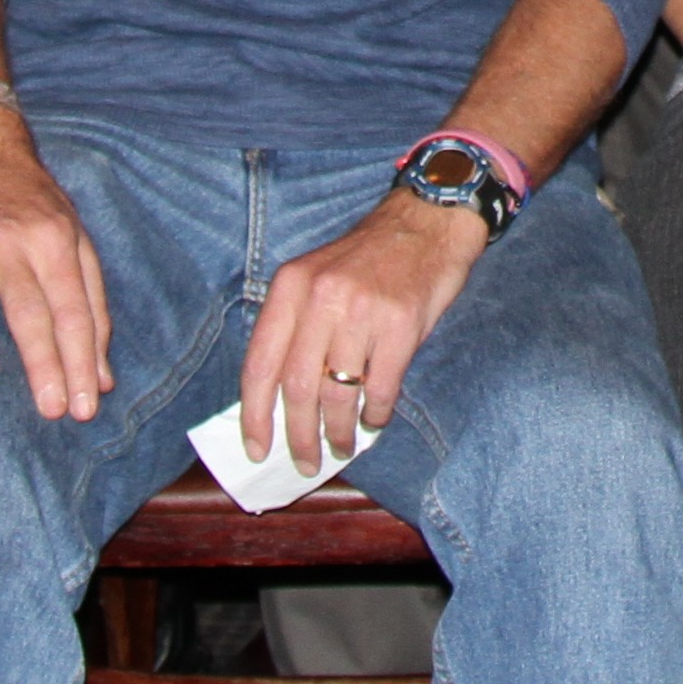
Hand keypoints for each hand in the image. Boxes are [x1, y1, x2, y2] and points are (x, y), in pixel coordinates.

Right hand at [0, 116, 113, 419]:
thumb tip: (103, 377)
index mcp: (54, 241)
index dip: (82, 360)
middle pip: (30, 310)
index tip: (87, 406)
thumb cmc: (37, 208)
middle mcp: (10, 243)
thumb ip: (93, 307)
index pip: (73, 310)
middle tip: (53, 410)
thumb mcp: (76, 242)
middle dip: (43, 362)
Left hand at [238, 189, 483, 470]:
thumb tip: (277, 403)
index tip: (256, 449)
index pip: (260, 364)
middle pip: (298, 388)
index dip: (254, 415)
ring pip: (338, 394)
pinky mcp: (401, 324)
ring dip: (338, 432)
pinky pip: (381, 388)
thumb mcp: (316, 277)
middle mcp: (321, 298)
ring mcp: (362, 311)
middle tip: (305, 462)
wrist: (428, 221)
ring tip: (342, 446)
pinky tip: (374, 420)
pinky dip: (375, 414)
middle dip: (298, 436)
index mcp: (290, 287)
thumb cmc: (368, 259)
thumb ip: (295, 329)